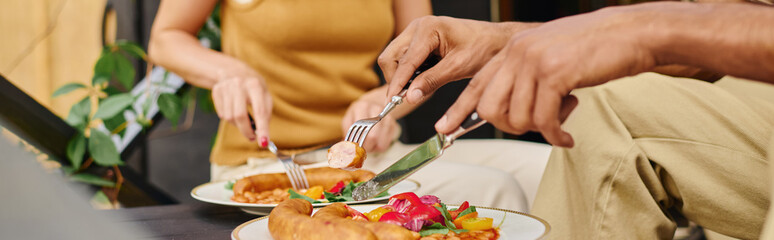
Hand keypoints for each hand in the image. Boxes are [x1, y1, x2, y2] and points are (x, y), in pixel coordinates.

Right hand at [211, 72, 272, 145]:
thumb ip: (265, 115)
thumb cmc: (254, 88)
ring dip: (238, 124)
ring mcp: (225, 87)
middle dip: (246, 131)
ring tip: (244, 119)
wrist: (234, 71)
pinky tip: (234, 109)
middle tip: (252, 137)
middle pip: (240, 116)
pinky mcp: (216, 91)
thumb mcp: (265, 96)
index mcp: (255, 85)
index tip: (264, 143)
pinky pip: (222, 114)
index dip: (262, 129)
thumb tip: (262, 136)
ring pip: (229, 117)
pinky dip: (230, 118)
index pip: (259, 111)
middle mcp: (239, 84)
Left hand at [341, 99, 399, 152]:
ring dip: (373, 148)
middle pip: (373, 136)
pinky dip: (380, 147)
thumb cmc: (358, 113)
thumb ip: (347, 129)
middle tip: (362, 148)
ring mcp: (387, 117)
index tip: (355, 147)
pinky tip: (375, 142)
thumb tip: (346, 145)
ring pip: (381, 142)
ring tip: (368, 144)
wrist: (373, 103)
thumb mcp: (349, 117)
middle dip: (366, 146)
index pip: (361, 129)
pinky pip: (387, 143)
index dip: (358, 142)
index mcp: (362, 107)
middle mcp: (376, 110)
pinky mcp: (393, 125)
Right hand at [379, 16, 537, 103]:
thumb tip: (410, 96)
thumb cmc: (483, 48)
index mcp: (428, 29)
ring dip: (402, 76)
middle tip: (406, 97)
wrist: (496, 41)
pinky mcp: (418, 41)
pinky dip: (409, 73)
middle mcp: (418, 27)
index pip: (405, 61)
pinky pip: (403, 59)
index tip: (392, 101)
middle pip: (390, 57)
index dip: (397, 84)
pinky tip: (423, 80)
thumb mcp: (458, 68)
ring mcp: (416, 33)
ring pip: (394, 59)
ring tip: (419, 88)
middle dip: (396, 79)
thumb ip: (432, 81)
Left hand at [436, 6, 658, 146]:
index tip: (443, 129)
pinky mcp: (556, 74)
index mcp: (512, 48)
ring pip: (518, 117)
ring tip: (561, 121)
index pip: (476, 83)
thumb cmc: (593, 49)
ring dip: (540, 130)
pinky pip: (544, 120)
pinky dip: (554, 136)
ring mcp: (535, 62)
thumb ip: (525, 76)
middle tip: (534, 127)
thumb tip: (509, 111)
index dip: (458, 109)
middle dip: (509, 127)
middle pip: (490, 108)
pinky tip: (566, 137)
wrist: (628, 33)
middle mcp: (518, 53)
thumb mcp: (548, 56)